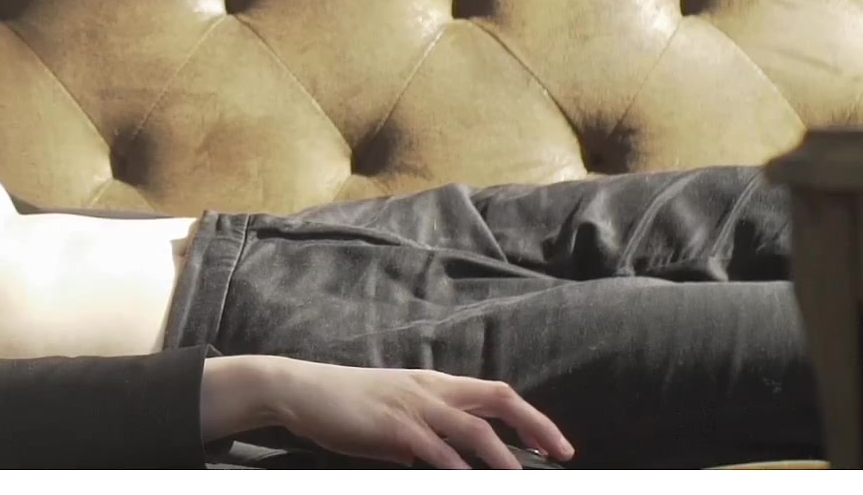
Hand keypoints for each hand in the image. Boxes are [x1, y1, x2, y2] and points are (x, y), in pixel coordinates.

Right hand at [201, 355, 572, 469]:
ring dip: (503, 454)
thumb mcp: (394, 413)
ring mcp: (411, 404)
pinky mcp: (391, 424)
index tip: (556, 445)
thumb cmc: (345, 405)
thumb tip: (452, 461)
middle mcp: (429, 388)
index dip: (531, 417)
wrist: (300, 389)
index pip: (495, 394)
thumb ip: (426, 432)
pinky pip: (433, 446)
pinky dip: (456, 466)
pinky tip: (467, 479)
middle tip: (562, 454)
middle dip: (536, 426)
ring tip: (523, 477)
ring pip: (471, 426)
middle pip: (497, 399)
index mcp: (433, 384)